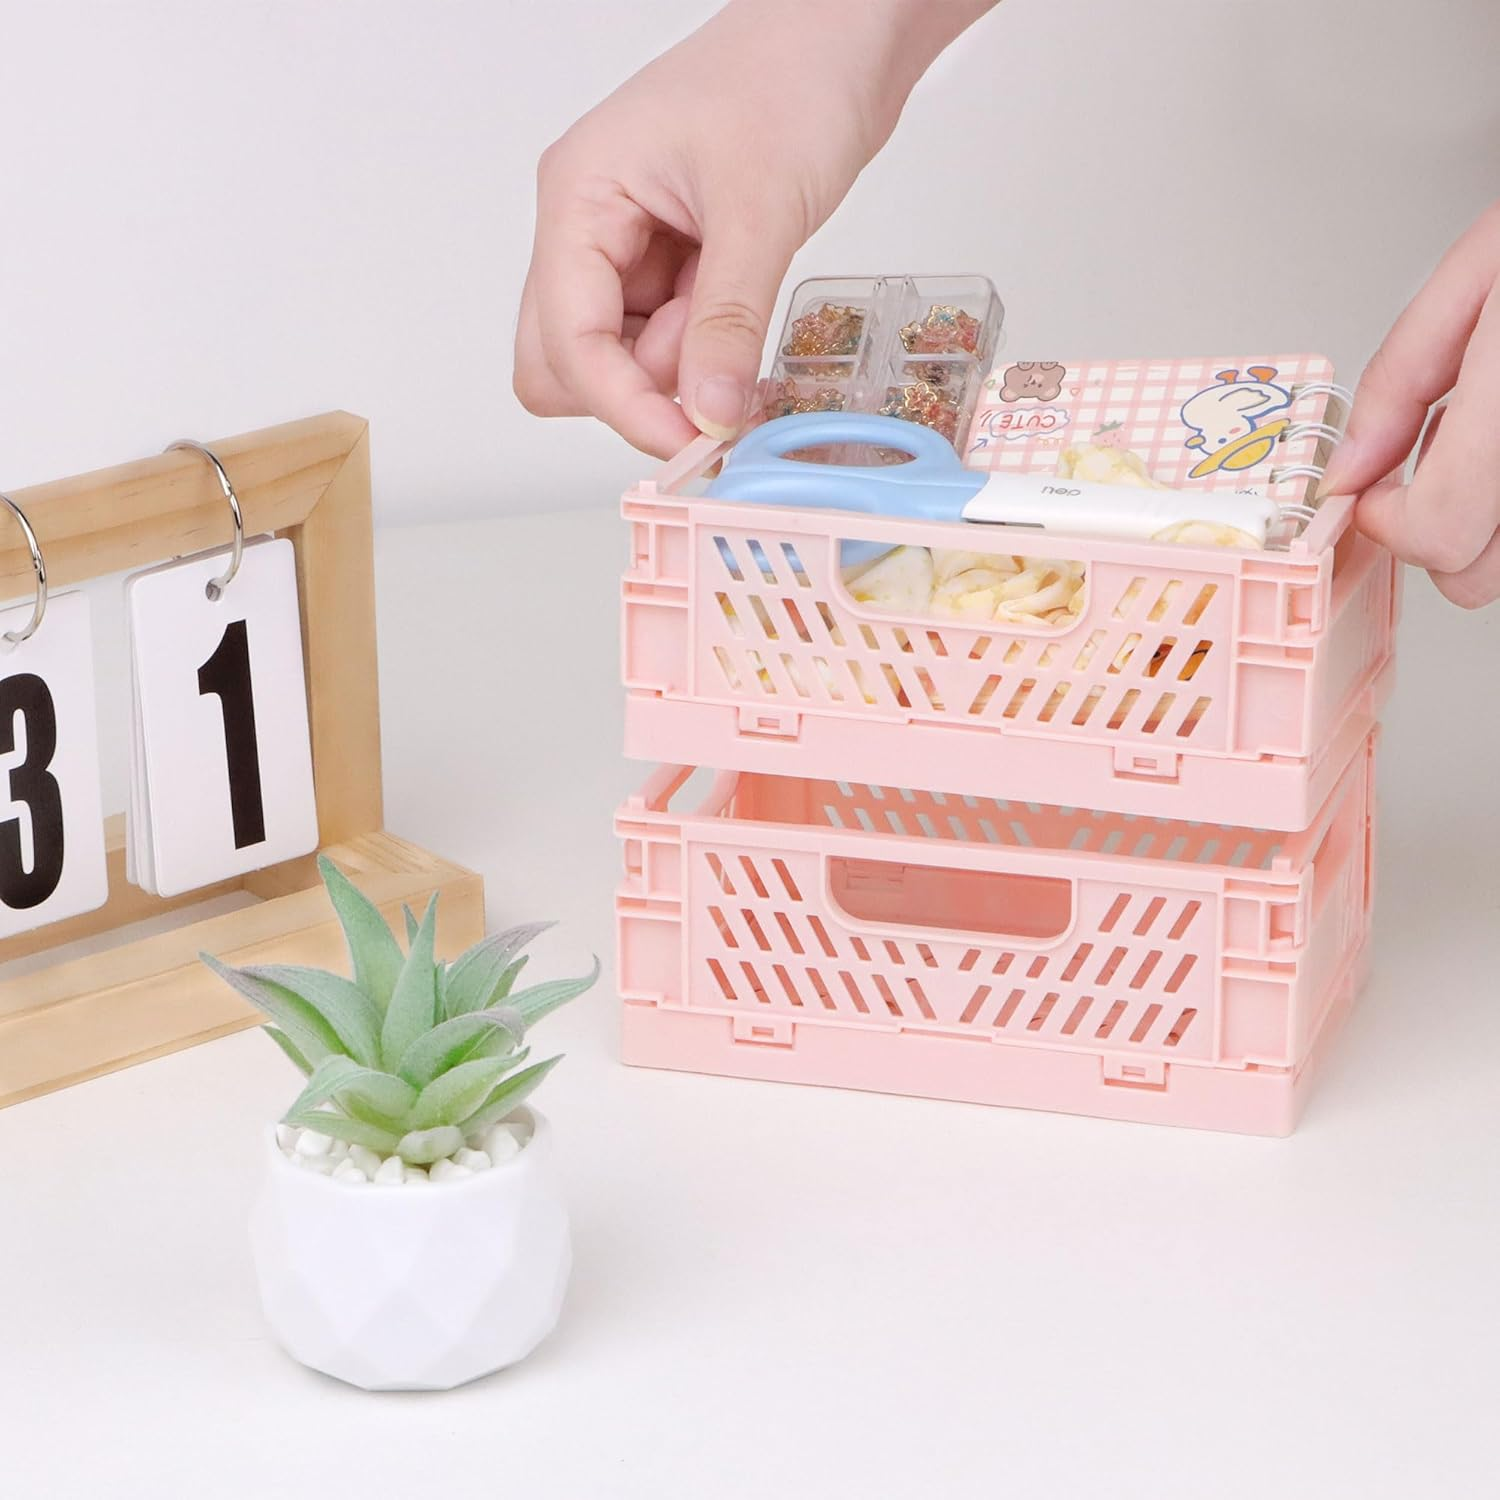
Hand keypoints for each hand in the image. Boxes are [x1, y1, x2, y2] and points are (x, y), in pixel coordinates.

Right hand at [514, 0, 995, 457]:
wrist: (841, 32)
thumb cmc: (791, 77)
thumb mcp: (761, 208)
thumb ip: (728, 321)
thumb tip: (707, 415)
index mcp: (579, 197)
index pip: (567, 340)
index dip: (623, 405)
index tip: (691, 443)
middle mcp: (586, 228)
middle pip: (563, 362)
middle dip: (634, 391)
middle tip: (713, 383)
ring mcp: (624, 249)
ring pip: (617, 361)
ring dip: (675, 371)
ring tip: (739, 314)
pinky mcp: (666, 265)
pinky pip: (663, 343)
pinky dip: (701, 354)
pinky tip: (743, 319)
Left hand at [1321, 203, 1499, 606]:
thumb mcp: (1477, 272)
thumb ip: (1400, 380)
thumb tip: (1349, 469)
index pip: (1440, 531)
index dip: (1387, 521)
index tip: (1374, 489)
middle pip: (1477, 578)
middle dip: (1433, 535)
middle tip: (1429, 467)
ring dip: (1484, 528)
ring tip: (1488, 442)